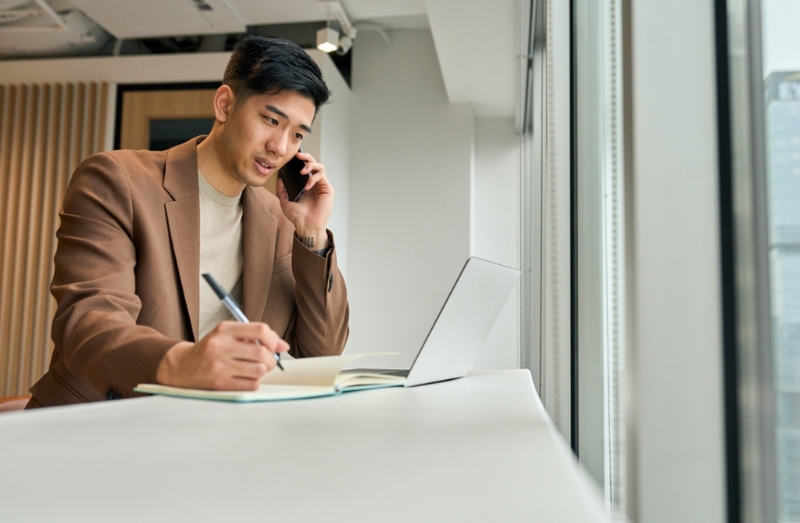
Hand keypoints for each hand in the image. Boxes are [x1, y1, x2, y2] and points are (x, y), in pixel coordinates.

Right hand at [156, 321, 288, 390]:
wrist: (181, 367)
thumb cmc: (211, 349)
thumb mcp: (228, 335)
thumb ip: (256, 336)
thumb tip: (284, 346)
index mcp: (225, 330)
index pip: (260, 330)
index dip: (273, 339)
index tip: (273, 346)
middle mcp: (221, 346)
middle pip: (262, 353)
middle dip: (271, 359)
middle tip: (267, 361)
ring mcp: (219, 366)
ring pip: (259, 370)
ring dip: (263, 371)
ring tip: (256, 369)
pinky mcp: (219, 384)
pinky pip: (251, 385)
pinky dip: (254, 382)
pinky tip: (246, 378)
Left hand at [277, 151, 332, 249]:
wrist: (307, 226)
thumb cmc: (298, 217)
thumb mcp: (285, 202)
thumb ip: (282, 190)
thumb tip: (280, 178)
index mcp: (305, 185)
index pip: (304, 168)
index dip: (300, 160)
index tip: (293, 157)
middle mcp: (314, 184)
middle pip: (313, 164)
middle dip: (307, 157)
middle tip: (299, 155)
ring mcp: (321, 186)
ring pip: (320, 167)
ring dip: (311, 165)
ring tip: (303, 171)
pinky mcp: (328, 189)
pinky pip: (322, 176)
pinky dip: (314, 178)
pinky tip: (307, 186)